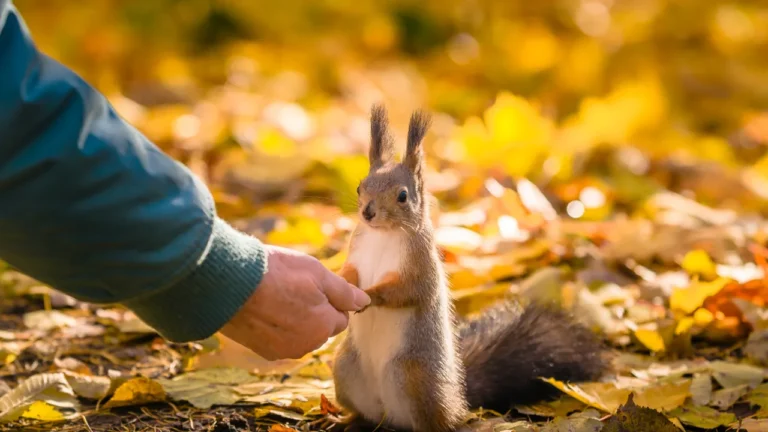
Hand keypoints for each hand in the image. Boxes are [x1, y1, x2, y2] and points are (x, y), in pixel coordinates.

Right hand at [220, 245, 369, 359]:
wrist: (229, 283)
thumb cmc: (277, 273)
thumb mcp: (317, 273)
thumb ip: (344, 292)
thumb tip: (364, 302)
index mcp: (324, 327)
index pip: (340, 316)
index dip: (329, 298)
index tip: (311, 284)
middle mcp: (307, 345)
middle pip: (321, 327)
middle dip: (313, 310)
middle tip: (292, 287)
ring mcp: (283, 350)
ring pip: (300, 334)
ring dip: (294, 319)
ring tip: (276, 295)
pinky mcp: (263, 350)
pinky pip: (280, 338)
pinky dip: (276, 327)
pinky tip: (263, 308)